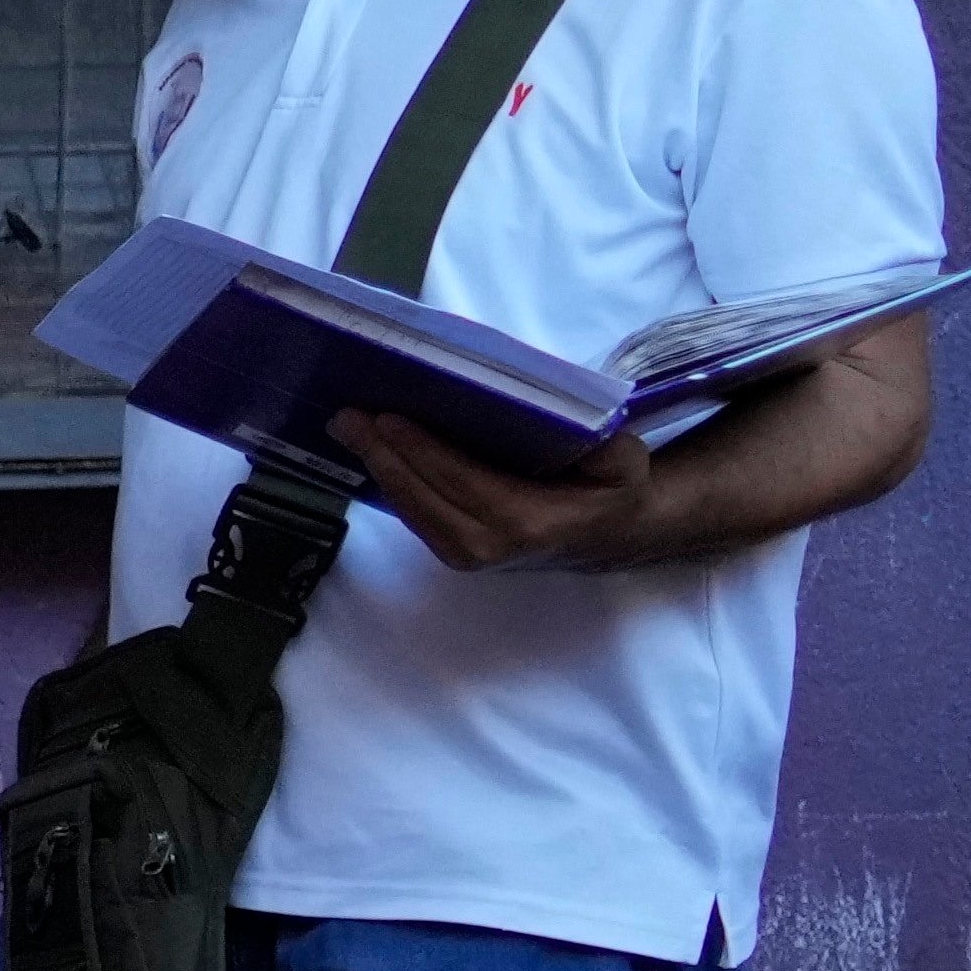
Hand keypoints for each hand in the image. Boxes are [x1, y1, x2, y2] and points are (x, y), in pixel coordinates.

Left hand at [336, 406, 664, 576]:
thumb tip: (568, 420)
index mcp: (531, 522)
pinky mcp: (455, 551)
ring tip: (348, 427)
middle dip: (383, 455)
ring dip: (377, 468)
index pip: (465, 482)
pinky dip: (390, 482)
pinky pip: (414, 516)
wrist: (607, 534)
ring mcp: (469, 554)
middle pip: (424, 497)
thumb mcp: (623, 462)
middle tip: (348, 416)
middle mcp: (491, 545)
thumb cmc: (611, 489)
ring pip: (411, 510)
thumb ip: (604, 445)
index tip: (389, 419)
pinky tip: (370, 450)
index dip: (423, 451)